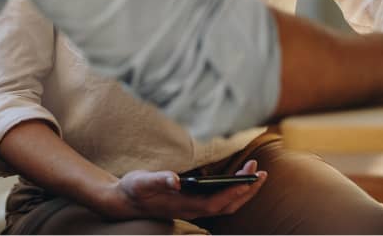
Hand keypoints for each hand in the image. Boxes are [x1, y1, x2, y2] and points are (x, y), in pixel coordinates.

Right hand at [104, 160, 266, 221]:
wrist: (122, 200)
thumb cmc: (133, 190)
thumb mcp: (141, 182)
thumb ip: (158, 180)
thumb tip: (175, 180)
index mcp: (182, 206)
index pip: (214, 205)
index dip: (233, 194)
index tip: (249, 180)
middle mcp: (191, 210)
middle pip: (226, 207)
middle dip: (246, 191)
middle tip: (261, 171)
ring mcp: (192, 207)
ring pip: (224, 204)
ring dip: (242, 191)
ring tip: (255, 172)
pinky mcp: (192, 202)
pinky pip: (219, 199)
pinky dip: (232, 189)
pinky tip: (238, 176)